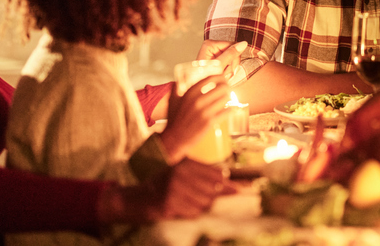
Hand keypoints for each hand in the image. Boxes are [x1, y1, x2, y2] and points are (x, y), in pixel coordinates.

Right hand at [97, 159, 229, 223]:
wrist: (133, 199)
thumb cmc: (160, 187)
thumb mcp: (178, 174)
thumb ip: (199, 176)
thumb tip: (227, 180)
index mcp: (184, 163)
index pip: (215, 174)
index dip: (231, 184)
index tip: (246, 189)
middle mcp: (180, 173)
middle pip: (212, 190)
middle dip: (223, 199)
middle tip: (236, 203)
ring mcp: (174, 188)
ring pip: (204, 203)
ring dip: (207, 209)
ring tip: (202, 208)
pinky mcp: (168, 204)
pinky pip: (192, 213)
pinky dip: (195, 215)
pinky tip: (188, 212)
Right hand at [159, 75, 230, 163]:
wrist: (175, 139)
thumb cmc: (174, 120)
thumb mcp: (172, 101)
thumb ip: (175, 88)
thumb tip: (179, 80)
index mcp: (190, 93)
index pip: (210, 78)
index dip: (220, 77)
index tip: (223, 78)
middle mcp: (198, 100)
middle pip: (221, 87)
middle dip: (227, 87)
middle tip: (227, 90)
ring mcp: (204, 111)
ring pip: (225, 98)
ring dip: (228, 98)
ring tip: (227, 99)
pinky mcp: (210, 122)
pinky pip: (226, 111)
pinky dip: (230, 110)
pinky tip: (229, 110)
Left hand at [196, 40, 247, 79]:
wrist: (197, 92)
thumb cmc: (203, 80)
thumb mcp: (219, 67)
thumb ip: (231, 54)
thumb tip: (243, 43)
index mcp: (209, 45)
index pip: (232, 45)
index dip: (235, 57)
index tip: (231, 68)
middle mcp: (211, 47)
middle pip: (232, 52)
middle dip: (231, 65)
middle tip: (225, 74)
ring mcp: (213, 54)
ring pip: (231, 60)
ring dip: (229, 70)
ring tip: (222, 77)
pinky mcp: (215, 61)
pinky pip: (227, 64)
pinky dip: (227, 72)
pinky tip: (222, 77)